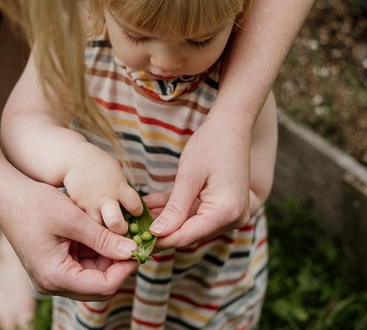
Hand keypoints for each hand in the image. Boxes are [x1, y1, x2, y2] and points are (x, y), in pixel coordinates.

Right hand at [0, 176, 138, 300]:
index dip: (126, 268)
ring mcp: (51, 276)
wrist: (5, 194)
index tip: (140, 247)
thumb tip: (132, 251)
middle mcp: (52, 283)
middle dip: (119, 264)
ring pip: (93, 275)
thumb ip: (103, 238)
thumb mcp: (73, 219)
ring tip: (121, 233)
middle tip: (134, 240)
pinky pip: (82, 265)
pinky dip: (96, 251)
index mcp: (55, 276)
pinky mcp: (52, 265)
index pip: (103, 286)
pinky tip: (104, 233)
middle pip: (99, 285)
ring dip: (108, 257)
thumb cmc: (35, 203)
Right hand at [63, 142, 142, 234]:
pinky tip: (91, 228)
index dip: (136, 211)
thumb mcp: (117, 175)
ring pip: (98, 228)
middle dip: (120, 230)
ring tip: (105, 233)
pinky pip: (85, 225)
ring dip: (103, 232)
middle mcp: (105, 198)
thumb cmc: (102, 168)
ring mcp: (89, 205)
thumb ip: (124, 193)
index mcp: (119, 187)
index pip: (135, 206)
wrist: (76, 160)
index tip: (134, 212)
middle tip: (120, 229)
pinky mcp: (77, 209)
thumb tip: (134, 209)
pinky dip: (89, 229)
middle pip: (116, 223)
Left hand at [147, 111, 253, 248]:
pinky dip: (177, 210)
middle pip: (190, 233)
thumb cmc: (211, 145)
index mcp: (226, 211)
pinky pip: (197, 213)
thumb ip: (174, 208)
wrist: (232, 126)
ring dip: (167, 219)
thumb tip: (157, 233)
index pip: (187, 236)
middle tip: (133, 229)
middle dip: (162, 230)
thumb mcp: (188, 176)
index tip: (135, 240)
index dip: (160, 239)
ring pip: (191, 225)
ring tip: (138, 216)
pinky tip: (152, 206)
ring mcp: (232, 215)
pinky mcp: (225, 208)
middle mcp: (234, 218)